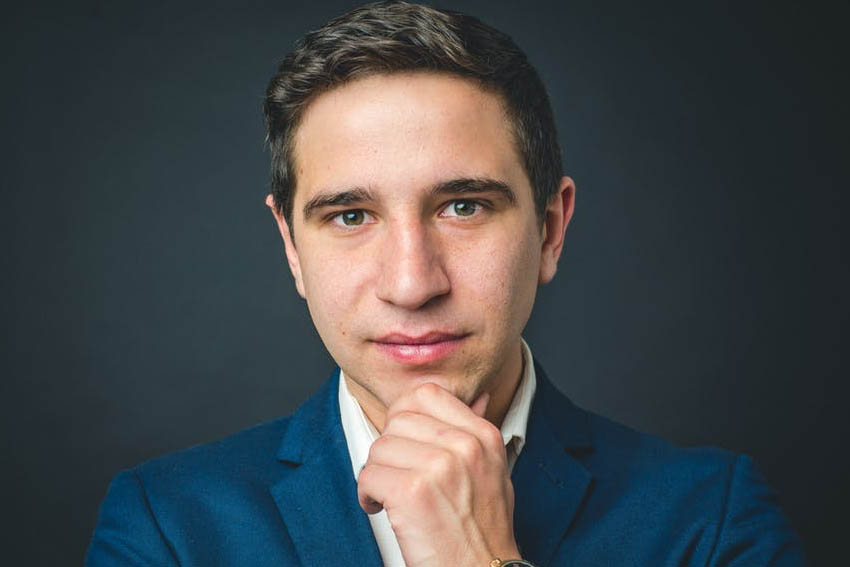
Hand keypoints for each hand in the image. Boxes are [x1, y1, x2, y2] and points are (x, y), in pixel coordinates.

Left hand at [357, 382, 520, 566]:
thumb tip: (477, 398)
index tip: (403, 440)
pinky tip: (382, 508)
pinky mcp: (413, 493)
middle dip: (389, 448)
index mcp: (483, 436)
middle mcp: (465, 446)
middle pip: (398, 419)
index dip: (403, 415)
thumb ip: (477, 433)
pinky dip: (367, 495)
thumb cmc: (483, 530)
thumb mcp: (494, 471)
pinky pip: (369, 475)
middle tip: (396, 473)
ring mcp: (440, 467)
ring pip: (380, 447)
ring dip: (377, 473)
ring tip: (390, 496)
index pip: (427, 394)